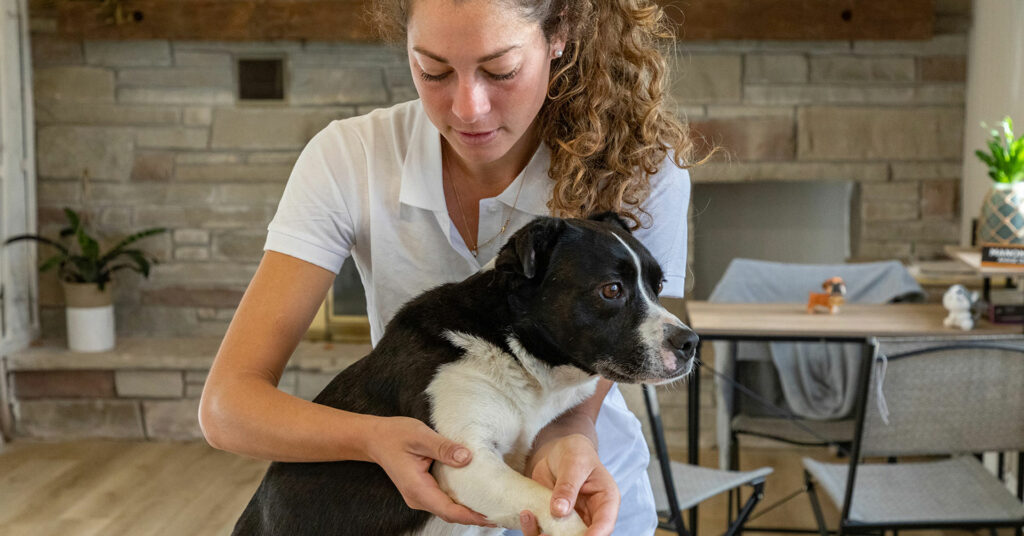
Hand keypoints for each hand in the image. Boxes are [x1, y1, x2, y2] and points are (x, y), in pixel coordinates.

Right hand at [364, 416, 493, 526]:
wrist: (374, 438)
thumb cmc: (395, 435)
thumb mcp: (420, 436)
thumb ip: (443, 448)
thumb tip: (466, 457)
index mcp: (417, 488)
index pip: (448, 510)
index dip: (471, 515)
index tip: (492, 517)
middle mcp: (417, 497)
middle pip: (450, 514)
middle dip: (474, 516)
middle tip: (500, 514)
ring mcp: (419, 495)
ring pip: (447, 509)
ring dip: (468, 510)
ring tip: (493, 506)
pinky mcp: (422, 490)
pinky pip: (443, 501)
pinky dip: (459, 502)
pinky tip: (475, 496)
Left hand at [521, 434, 619, 535]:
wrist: (560, 451)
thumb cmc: (576, 453)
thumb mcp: (574, 464)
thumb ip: (568, 486)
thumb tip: (560, 511)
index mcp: (605, 500)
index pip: (605, 523)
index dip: (596, 534)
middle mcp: (590, 515)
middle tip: (547, 534)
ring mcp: (571, 520)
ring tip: (531, 520)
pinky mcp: (554, 519)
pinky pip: (544, 530)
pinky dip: (533, 528)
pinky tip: (526, 515)